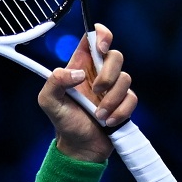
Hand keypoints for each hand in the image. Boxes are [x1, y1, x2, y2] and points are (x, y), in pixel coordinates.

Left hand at [37, 23, 135, 162]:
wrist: (80, 147)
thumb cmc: (63, 121)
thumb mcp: (48, 101)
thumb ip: (55, 82)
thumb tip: (79, 75)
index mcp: (79, 66)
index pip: (93, 38)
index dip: (101, 34)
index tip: (100, 47)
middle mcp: (98, 73)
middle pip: (116, 55)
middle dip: (108, 74)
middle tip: (96, 91)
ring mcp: (114, 87)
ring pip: (126, 78)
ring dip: (111, 100)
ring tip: (98, 116)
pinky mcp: (125, 101)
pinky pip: (132, 98)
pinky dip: (120, 112)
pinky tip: (108, 122)